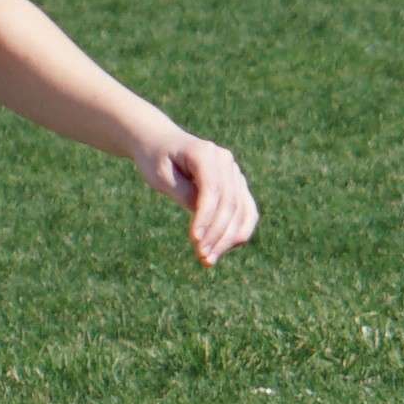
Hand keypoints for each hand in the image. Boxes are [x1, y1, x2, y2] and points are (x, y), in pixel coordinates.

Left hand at [138, 129, 259, 266]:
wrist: (161, 143)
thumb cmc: (156, 160)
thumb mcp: (161, 176)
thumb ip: (183, 193)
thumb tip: (206, 220)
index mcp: (205, 152)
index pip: (213, 190)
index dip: (206, 217)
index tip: (194, 240)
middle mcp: (226, 161)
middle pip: (230, 203)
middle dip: (217, 233)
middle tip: (201, 257)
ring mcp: (234, 173)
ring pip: (243, 211)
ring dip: (228, 239)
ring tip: (209, 260)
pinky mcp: (237, 185)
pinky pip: (246, 212)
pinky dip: (237, 233)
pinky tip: (221, 250)